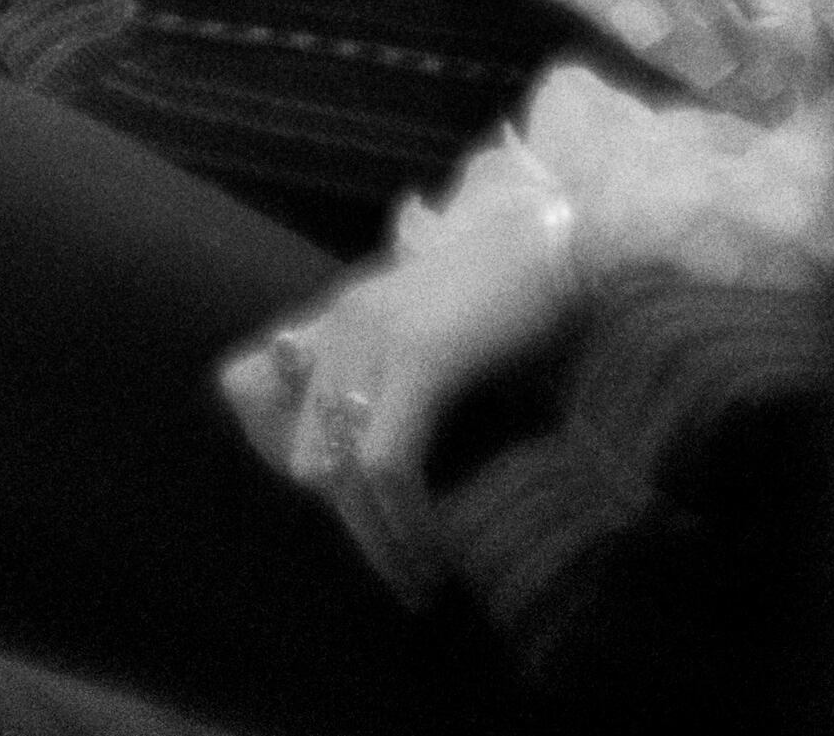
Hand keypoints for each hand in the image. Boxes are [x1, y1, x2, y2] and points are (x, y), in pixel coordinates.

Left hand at [219, 178, 585, 595]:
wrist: (576, 250)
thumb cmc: (527, 309)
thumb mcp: (444, 349)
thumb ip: (406, 394)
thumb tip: (397, 481)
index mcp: (340, 322)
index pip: (256, 399)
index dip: (306, 470)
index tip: (365, 523)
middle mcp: (341, 327)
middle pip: (306, 453)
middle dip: (353, 524)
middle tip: (403, 573)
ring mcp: (373, 339)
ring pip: (343, 471)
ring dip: (382, 541)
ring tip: (422, 583)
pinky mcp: (419, 359)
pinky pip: (387, 463)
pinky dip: (408, 519)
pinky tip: (438, 553)